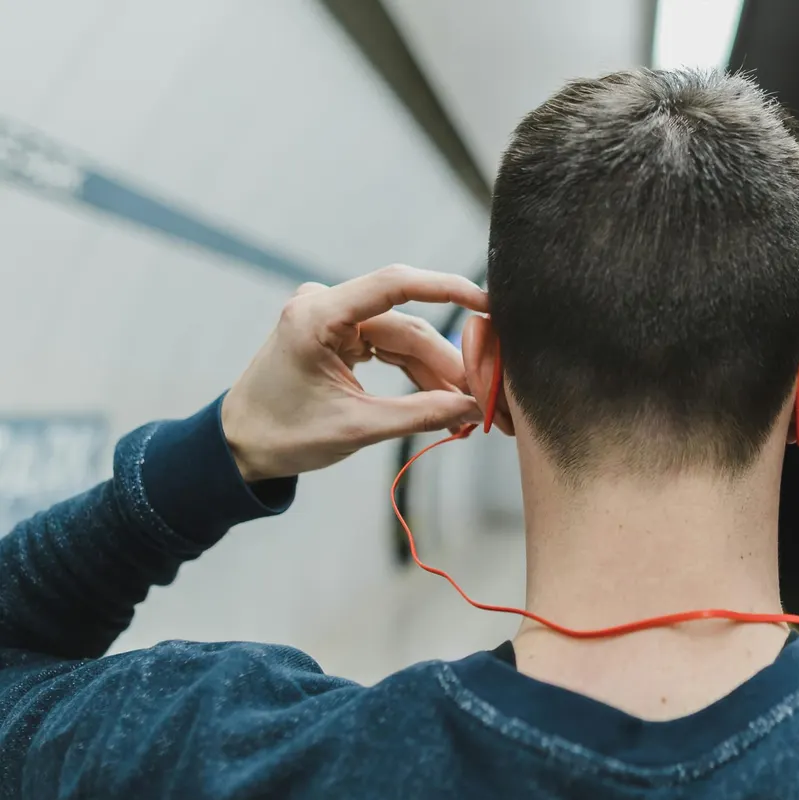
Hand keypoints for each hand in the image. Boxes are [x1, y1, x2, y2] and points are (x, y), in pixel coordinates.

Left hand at [221, 265, 488, 481]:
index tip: (487, 304)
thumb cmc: (283, 435)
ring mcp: (333, 317)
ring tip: (469, 405)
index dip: (447, 289)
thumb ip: (419, 414)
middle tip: (486, 394)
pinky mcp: (340, 334)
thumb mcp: (356, 428)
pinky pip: (391, 346)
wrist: (240, 445)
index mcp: (317, 315)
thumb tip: (472, 408)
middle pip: (407, 325)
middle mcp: (325, 305)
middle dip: (449, 361)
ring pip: (404, 338)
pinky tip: (444, 397)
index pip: (395, 285)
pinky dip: (417, 371)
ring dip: (437, 371)